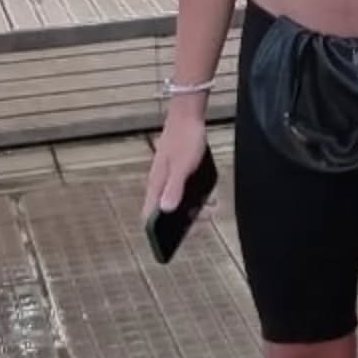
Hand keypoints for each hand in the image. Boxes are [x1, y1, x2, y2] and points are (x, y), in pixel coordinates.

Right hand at [142, 104, 207, 222]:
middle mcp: (158, 182)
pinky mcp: (175, 170)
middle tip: (202, 220)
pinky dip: (193, 196)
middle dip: (181, 220)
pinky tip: (205, 194)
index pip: (149, 214)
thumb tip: (166, 210)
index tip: (168, 243)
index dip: (156, 231)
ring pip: (174, 200)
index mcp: (156, 184)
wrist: (187, 115)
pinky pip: (181, 190)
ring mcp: (166, 176)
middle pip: (163, 210)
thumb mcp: (182, 167)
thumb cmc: (185, 138)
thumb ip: (174, 188)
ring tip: (209, 207)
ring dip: (190, 208)